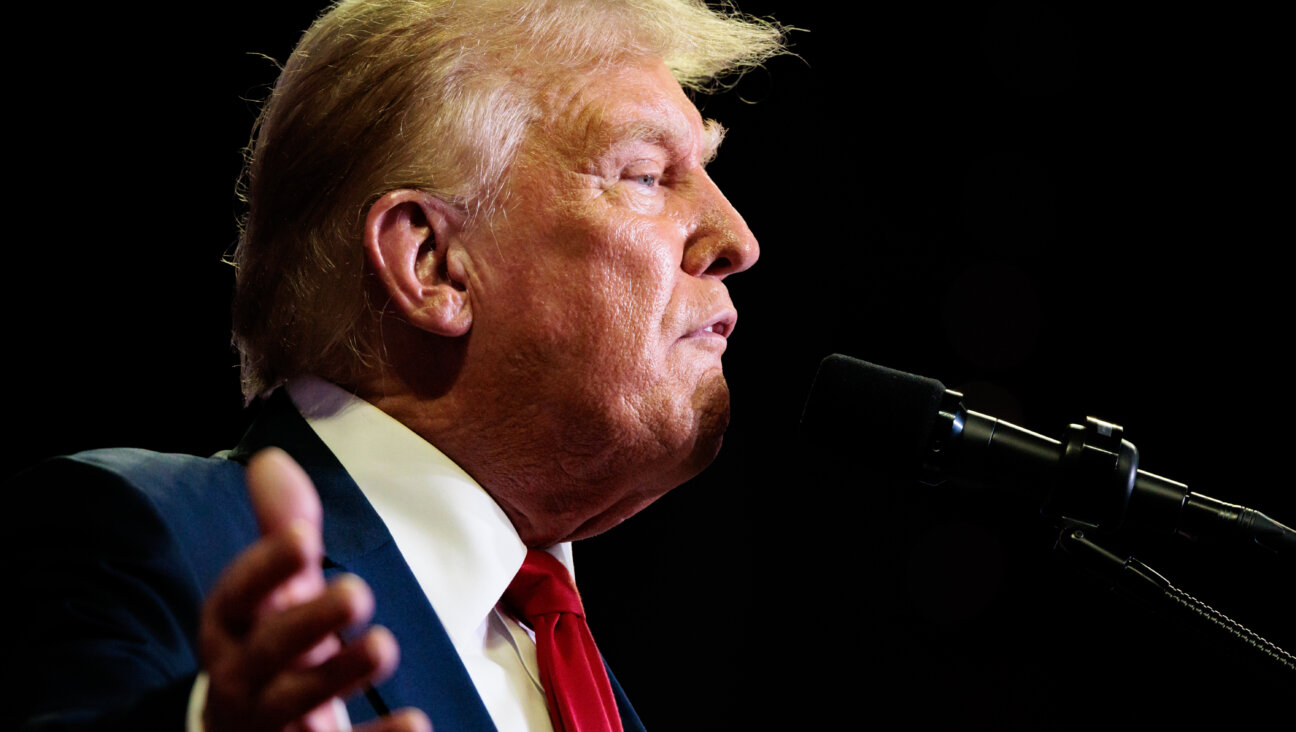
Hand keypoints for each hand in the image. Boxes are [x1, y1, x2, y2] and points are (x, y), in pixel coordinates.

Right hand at [198, 448, 429, 730]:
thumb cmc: (272, 651)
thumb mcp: (277, 593)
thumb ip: (279, 531)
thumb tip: (270, 458)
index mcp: (232, 633)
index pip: (235, 598)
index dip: (263, 568)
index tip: (301, 537)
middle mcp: (243, 680)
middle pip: (264, 654)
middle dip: (305, 623)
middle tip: (357, 591)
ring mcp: (272, 726)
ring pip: (295, 704)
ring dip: (338, 676)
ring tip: (383, 645)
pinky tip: (416, 721)